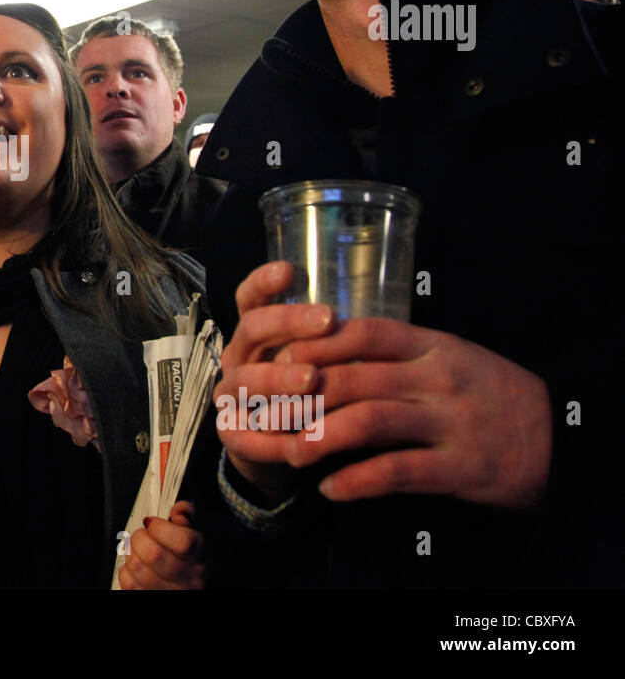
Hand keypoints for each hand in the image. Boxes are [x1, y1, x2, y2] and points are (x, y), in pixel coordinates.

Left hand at [118, 501, 204, 589]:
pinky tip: (137, 565)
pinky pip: (129, 583)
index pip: (182, 542)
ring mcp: (171, 591)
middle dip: (140, 537)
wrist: (195, 586)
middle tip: (143, 535)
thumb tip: (178, 508)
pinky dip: (126, 570)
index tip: (153, 523)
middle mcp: (190, 579)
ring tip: (138, 549)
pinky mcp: (151, 597)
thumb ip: (188, 515)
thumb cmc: (194, 559)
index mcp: (201, 557)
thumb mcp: (198, 534)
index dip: (160, 528)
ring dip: (131, 553)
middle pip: (154, 554)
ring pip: (137, 567)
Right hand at [216, 262, 335, 497]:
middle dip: (288, 322)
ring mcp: (231, 394)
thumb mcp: (322, 364)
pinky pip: (245, 434)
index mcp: (258, 334)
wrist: (284, 452)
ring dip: (276, 378)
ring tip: (311, 378)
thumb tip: (384, 323)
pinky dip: (271, 436)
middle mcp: (240, 357)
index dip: (263, 282)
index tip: (289, 270)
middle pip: (252, 329)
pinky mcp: (230, 434)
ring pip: (244, 380)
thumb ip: (335, 345)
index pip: (250, 298)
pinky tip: (298, 437)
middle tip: (327, 320)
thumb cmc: (311, 398)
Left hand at [216, 262, 552, 510]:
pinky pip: (396, 471)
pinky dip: (356, 481)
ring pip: (368, 422)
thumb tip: (327, 343)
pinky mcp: (457, 467)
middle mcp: (435, 379)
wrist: (558, 434)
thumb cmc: (488, 391)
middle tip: (264, 412)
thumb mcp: (447, 354)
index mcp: (430, 345)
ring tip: (289, 453)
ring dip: (318, 437)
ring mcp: (447, 423)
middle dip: (299, 397)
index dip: (312, 345)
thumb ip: (395, 350)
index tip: (276, 359)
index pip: (360, 334)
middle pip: (352, 378)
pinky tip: (331, 488)